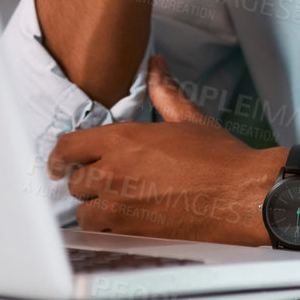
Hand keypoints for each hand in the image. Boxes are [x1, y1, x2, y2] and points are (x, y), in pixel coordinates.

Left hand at [47, 56, 281, 243]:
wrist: (240, 196)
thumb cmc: (219, 159)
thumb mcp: (188, 118)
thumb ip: (165, 91)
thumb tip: (157, 67)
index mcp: (122, 141)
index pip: (68, 147)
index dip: (59, 155)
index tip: (58, 162)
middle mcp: (114, 174)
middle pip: (75, 181)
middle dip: (85, 181)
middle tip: (100, 181)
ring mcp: (121, 207)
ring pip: (85, 211)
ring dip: (94, 207)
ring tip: (112, 203)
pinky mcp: (133, 233)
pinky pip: (103, 232)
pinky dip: (109, 228)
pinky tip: (125, 220)